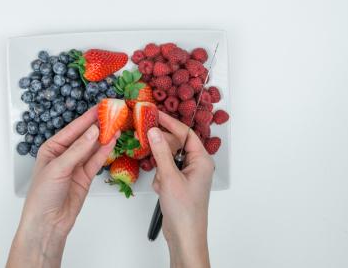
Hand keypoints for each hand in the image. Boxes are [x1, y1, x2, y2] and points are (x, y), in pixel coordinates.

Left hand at [7, 106, 117, 267]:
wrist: (47, 223)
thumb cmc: (42, 196)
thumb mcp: (58, 168)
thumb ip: (78, 150)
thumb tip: (93, 132)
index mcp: (51, 148)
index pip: (72, 129)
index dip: (87, 118)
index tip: (101, 107)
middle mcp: (64, 155)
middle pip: (84, 136)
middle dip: (98, 125)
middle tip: (113, 114)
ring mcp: (76, 166)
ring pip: (92, 148)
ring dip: (104, 137)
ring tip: (117, 125)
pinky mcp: (85, 177)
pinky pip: (97, 160)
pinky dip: (105, 151)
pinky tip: (113, 141)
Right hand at [147, 111, 213, 267]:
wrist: (185, 235)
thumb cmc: (184, 210)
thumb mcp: (169, 177)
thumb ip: (160, 152)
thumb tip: (154, 131)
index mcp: (202, 160)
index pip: (185, 133)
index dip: (170, 122)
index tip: (155, 113)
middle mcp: (197, 165)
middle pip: (176, 143)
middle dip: (162, 145)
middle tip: (145, 136)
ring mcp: (188, 174)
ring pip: (169, 157)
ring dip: (161, 165)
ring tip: (159, 178)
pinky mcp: (180, 183)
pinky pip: (166, 170)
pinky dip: (160, 177)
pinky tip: (161, 188)